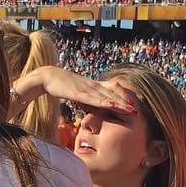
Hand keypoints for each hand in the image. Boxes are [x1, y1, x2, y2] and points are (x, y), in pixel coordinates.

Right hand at [19, 66, 136, 114]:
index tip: (133, 104)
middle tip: (138, 110)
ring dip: (120, 103)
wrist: (47, 76)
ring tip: (132, 110)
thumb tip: (90, 104)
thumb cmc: (60, 85)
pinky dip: (105, 103)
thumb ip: (84, 96)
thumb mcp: (75, 91)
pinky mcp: (79, 93)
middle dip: (126, 102)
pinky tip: (113, 106)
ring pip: (107, 97)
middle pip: (113, 94)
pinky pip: (94, 99)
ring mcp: (87, 88)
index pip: (111, 91)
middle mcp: (93, 85)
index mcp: (92, 85)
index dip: (123, 97)